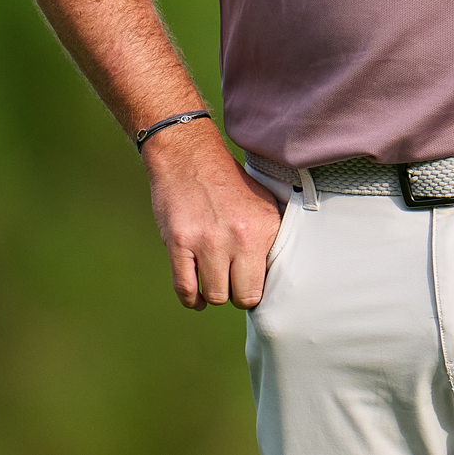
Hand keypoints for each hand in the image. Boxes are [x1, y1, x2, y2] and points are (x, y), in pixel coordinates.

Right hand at [143, 124, 287, 309]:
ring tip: (212, 282)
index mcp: (265, 227)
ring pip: (215, 296)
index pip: (266, 283)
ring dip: (212, 294)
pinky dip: (190, 298)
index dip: (255, 287)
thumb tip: (273, 274)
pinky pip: (185, 289)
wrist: (188, 156)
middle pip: (243, 296)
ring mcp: (208, 241)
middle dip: (236, 294)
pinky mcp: (180, 242)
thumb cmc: (227, 183)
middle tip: (230, 284)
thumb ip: (269, 237)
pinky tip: (195, 295)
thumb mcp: (262, 203)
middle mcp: (240, 236)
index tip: (248, 282)